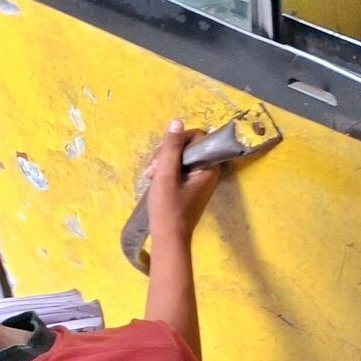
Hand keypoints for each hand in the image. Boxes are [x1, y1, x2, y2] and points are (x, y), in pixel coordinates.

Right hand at [145, 120, 219, 242]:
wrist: (169, 238)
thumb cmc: (168, 207)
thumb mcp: (166, 174)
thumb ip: (171, 147)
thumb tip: (177, 122)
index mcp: (209, 167)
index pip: (198, 137)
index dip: (178, 141)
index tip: (163, 155)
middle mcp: (209, 172)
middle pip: (188, 147)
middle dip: (167, 153)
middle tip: (153, 169)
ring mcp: (201, 181)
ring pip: (181, 158)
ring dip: (163, 163)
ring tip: (151, 176)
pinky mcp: (191, 188)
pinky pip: (180, 170)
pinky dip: (166, 172)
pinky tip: (154, 181)